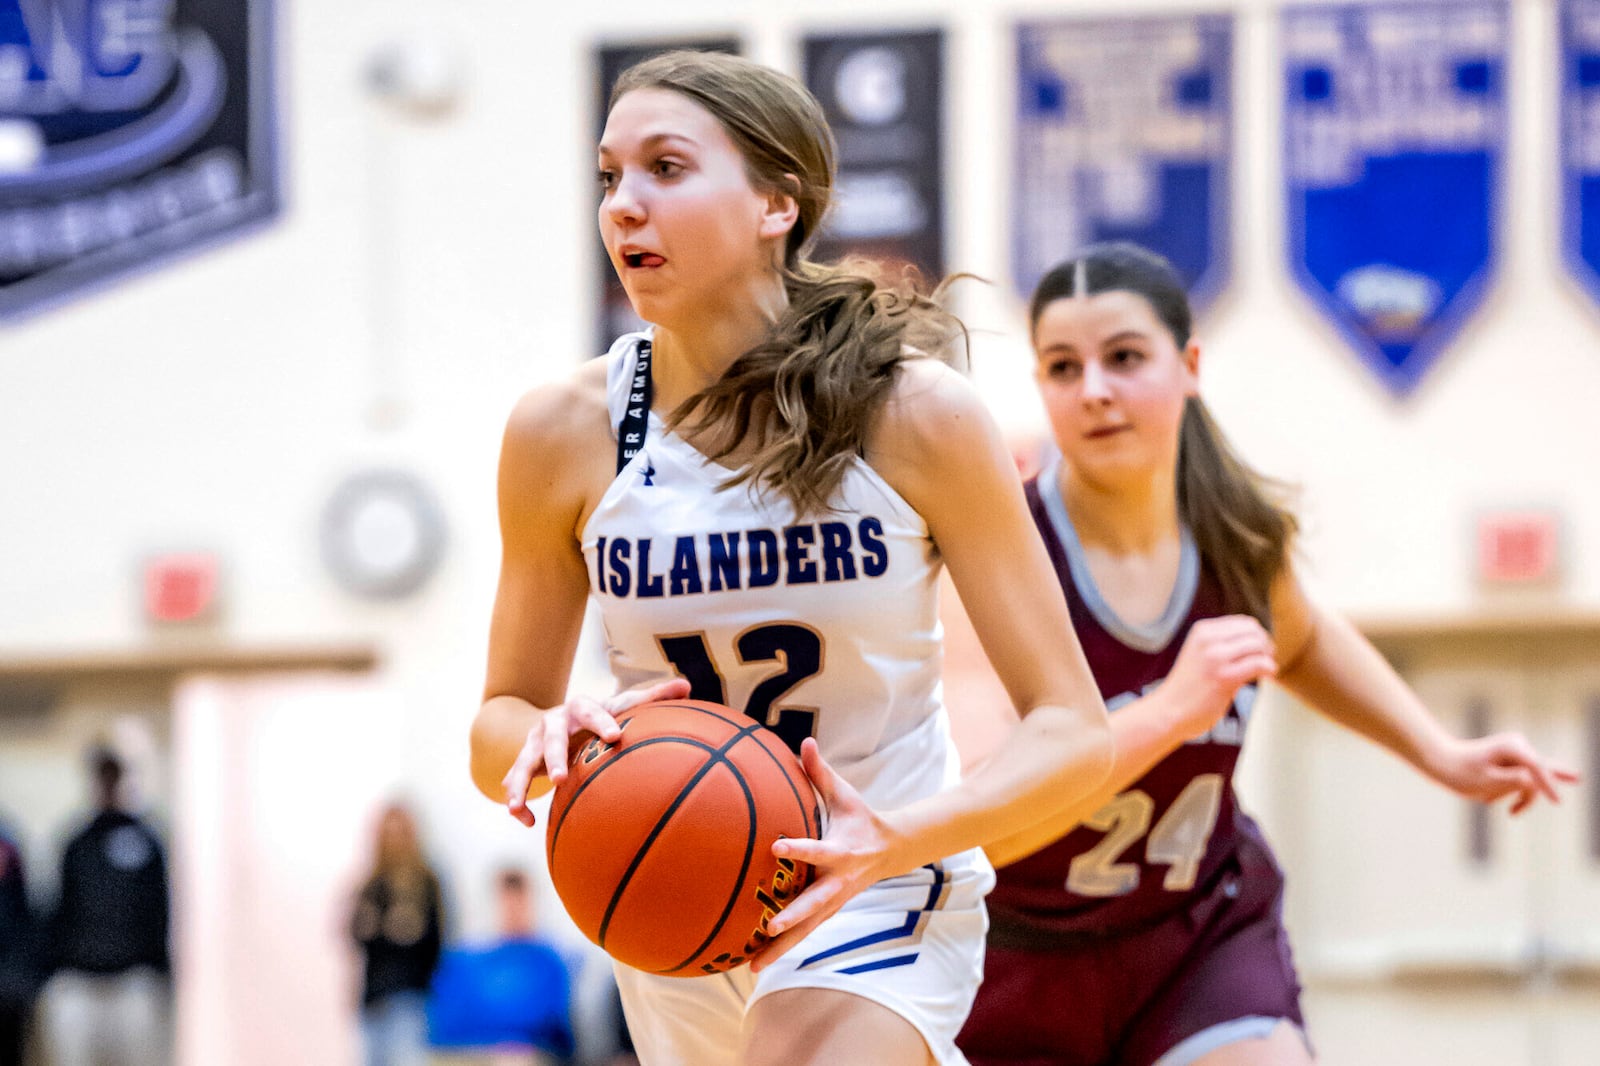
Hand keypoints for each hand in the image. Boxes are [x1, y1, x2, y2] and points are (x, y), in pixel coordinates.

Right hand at [500, 676, 690, 826]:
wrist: (558, 720)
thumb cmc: (600, 716)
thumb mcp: (620, 706)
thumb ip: (651, 698)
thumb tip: (687, 686)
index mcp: (579, 708)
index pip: (590, 709)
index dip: (601, 721)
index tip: (614, 736)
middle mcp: (552, 723)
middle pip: (551, 736)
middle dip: (554, 757)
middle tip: (562, 779)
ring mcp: (534, 743)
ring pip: (523, 762)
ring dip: (520, 784)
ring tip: (518, 808)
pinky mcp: (523, 762)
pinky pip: (514, 781)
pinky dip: (517, 800)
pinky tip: (526, 821)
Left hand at [749, 738, 896, 970]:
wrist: (891, 850)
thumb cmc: (859, 817)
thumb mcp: (845, 793)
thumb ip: (821, 771)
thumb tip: (806, 741)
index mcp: (841, 851)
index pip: (817, 850)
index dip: (799, 848)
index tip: (776, 845)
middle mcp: (837, 882)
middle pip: (814, 904)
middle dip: (793, 916)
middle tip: (770, 925)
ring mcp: (833, 902)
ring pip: (807, 929)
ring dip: (781, 947)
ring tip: (752, 965)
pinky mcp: (827, 912)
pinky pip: (803, 933)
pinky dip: (781, 949)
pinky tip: (754, 963)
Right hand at [1161, 615, 1277, 739]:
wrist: (1169, 711)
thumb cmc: (1188, 686)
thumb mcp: (1200, 653)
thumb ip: (1222, 643)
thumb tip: (1259, 639)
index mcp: (1202, 630)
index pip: (1244, 622)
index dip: (1257, 635)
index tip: (1258, 651)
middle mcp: (1207, 640)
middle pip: (1254, 631)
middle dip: (1265, 645)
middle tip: (1265, 660)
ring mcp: (1215, 658)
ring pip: (1258, 645)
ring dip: (1268, 657)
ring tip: (1265, 669)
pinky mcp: (1224, 677)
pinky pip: (1259, 664)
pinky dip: (1269, 669)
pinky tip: (1267, 676)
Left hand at [1429, 732, 1579, 814]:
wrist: (1442, 763)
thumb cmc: (1461, 772)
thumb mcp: (1487, 781)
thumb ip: (1512, 781)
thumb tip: (1533, 781)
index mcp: (1513, 747)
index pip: (1538, 768)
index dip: (1548, 785)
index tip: (1557, 802)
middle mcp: (1518, 747)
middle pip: (1541, 770)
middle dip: (1558, 777)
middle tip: (1579, 778)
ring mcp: (1516, 755)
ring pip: (1532, 782)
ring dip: (1521, 798)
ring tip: (1512, 813)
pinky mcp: (1513, 764)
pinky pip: (1524, 783)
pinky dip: (1516, 796)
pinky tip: (1511, 810)